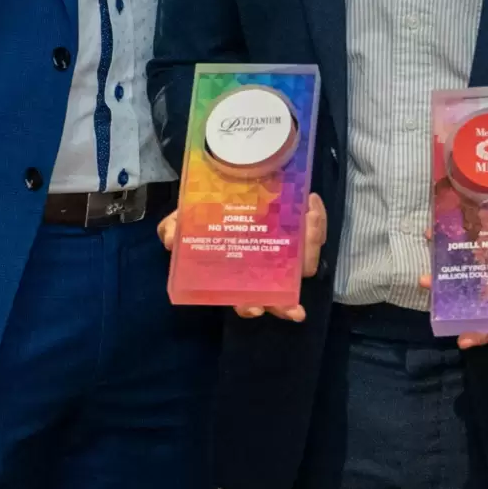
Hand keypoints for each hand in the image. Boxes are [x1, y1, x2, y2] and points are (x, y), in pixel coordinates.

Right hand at [158, 193, 328, 321]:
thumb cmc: (207, 210)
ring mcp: (285, 252)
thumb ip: (175, 227)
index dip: (250, 308)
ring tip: (308, 218)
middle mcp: (265, 268)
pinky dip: (316, 219)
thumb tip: (171, 240)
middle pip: (282, 297)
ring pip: (305, 264)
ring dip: (310, 245)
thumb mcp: (186, 218)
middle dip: (287, 304)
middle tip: (294, 310)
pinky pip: (314, 233)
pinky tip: (311, 201)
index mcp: (238, 273)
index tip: (255, 308)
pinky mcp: (301, 231)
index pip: (246, 301)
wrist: (231, 178)